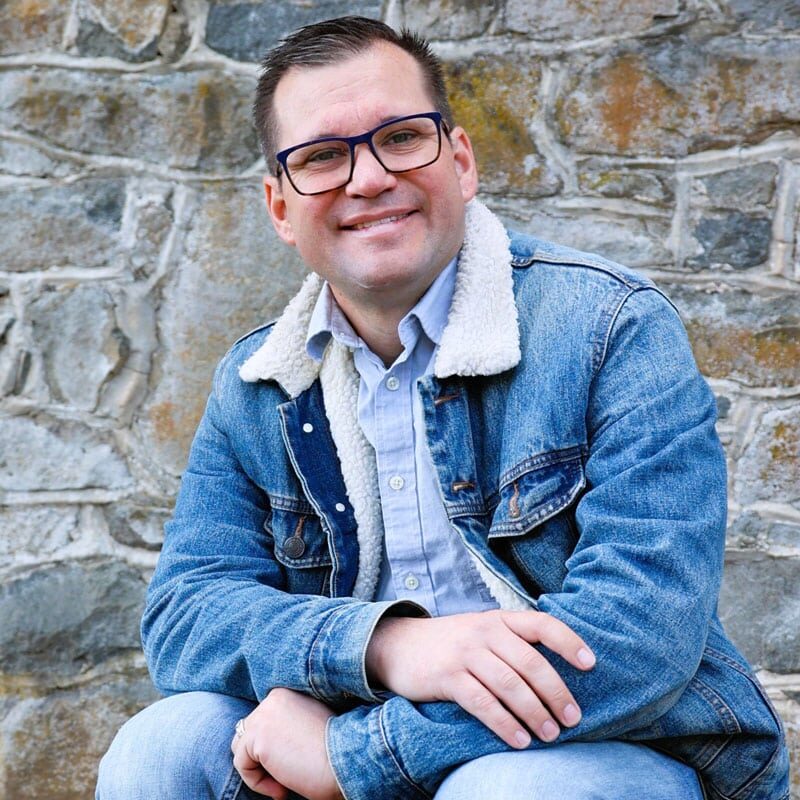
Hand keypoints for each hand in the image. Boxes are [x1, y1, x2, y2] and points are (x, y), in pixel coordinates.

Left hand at [231, 687, 343, 799]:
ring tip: (284, 784)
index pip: (263, 720)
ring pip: (241, 747)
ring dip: (259, 769)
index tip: (295, 763)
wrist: (347, 760)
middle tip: (288, 777)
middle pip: (248, 732)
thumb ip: (287, 727)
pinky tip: (282, 789)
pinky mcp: (258, 737)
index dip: (273, 747)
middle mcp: (273, 698)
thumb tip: (267, 746)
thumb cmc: (336, 752)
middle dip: (263, 758)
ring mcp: (264, 715)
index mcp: (287, 692)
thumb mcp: (309, 729)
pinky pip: (242, 764)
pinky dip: (257, 783)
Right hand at [365, 609, 594, 748]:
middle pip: (530, 662)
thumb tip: (557, 674)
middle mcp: (485, 631)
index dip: (568, 642)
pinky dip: (505, 724)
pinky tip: (520, 740)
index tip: (590, 664)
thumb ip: (513, 644)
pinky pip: (483, 703)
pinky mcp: (447, 676)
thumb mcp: (482, 632)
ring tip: (550, 735)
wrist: (400, 645)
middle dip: (556, 693)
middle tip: (573, 719)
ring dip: (535, 712)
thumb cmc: (452, 644)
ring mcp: (465, 653)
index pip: (542, 624)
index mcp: (499, 619)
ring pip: (510, 684)